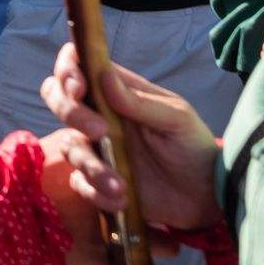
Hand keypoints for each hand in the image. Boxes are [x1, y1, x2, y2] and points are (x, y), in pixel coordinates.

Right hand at [40, 42, 222, 231]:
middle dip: (69, 111)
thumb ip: (140, 101)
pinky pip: (80, 183)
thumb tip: (104, 75)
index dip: (68, 69)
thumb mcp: (177, 118)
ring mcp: (96, 148)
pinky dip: (97, 192)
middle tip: (99, 131)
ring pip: (68, 146)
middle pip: (57, 98)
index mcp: (116, 92)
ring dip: (90, 165)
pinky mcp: (97, 181)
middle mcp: (98, 115)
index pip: (78, 66)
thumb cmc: (193, 146)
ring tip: (120, 184)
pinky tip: (122, 199)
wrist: (206, 196)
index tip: (78, 87)